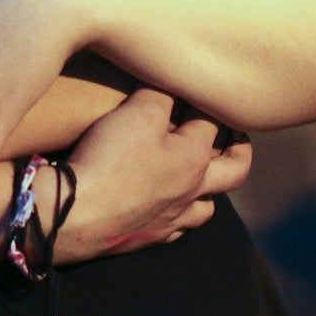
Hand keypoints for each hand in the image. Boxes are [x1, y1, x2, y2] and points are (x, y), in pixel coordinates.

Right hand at [53, 90, 252, 263]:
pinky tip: (168, 207)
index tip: (206, 89)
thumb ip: (161, 92)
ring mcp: (171, 219)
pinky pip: (176, 229)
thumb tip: (174, 78)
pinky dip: (179, 216)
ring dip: (211, 191)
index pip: (215, 123)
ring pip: (206, 208)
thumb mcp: (138, 112)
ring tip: (204, 177)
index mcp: (195, 159)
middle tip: (237, 137)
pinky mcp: (148, 237)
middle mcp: (192, 191)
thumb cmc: (111, 160)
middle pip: (233, 172)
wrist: (75, 215)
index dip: (211, 103)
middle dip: (239, 151)